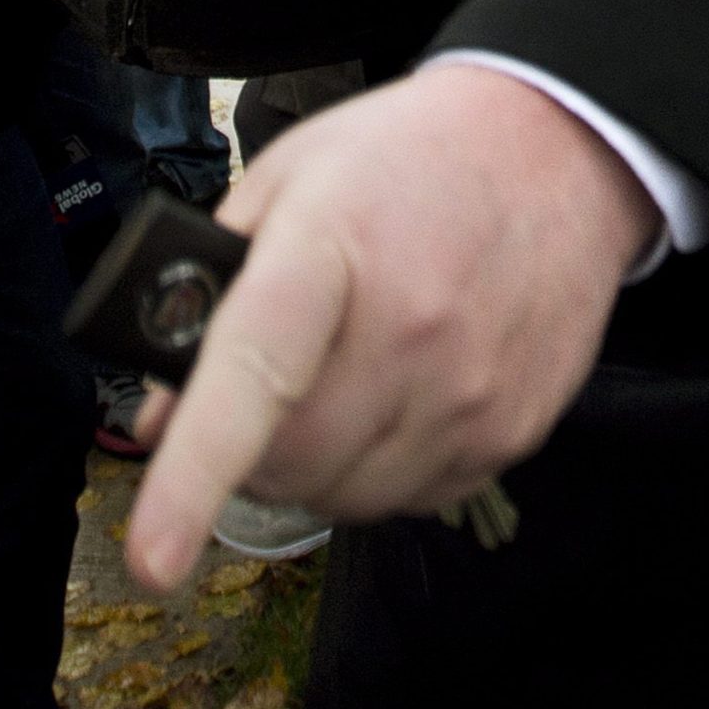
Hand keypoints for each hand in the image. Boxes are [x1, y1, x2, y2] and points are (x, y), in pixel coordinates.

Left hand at [125, 62, 658, 590]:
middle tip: (259, 399)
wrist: (555, 150)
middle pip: (293, 461)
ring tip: (339, 383)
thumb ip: (211, 288)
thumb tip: (164, 415)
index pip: (255, 374)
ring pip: (348, 496)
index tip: (152, 558)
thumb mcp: (286, 180)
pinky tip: (398, 393)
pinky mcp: (513, 432)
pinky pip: (412, 497)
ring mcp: (472, 389)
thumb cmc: (405, 159)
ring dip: (319, 465)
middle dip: (250, 450)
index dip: (195, 473)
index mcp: (333, 246)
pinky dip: (382, 466)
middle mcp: (413, 327)